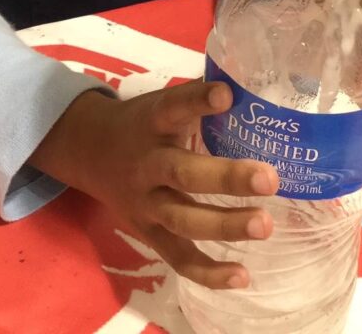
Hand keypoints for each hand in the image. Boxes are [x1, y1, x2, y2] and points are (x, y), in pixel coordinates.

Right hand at [31, 81, 278, 289]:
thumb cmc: (143, 122)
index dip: (198, 101)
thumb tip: (252, 85)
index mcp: (152, 122)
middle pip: (183, 173)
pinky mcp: (148, 234)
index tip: (227, 96)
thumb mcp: (162, 102)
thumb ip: (200, 97)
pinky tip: (242, 277)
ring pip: (184, 220)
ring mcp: (145, 204)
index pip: (173, 107)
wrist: (90, 151)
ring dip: (226, 225)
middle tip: (270, 179)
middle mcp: (147, 164)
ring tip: (265, 226)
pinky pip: (177, 257)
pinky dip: (208, 272)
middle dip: (228, 177)